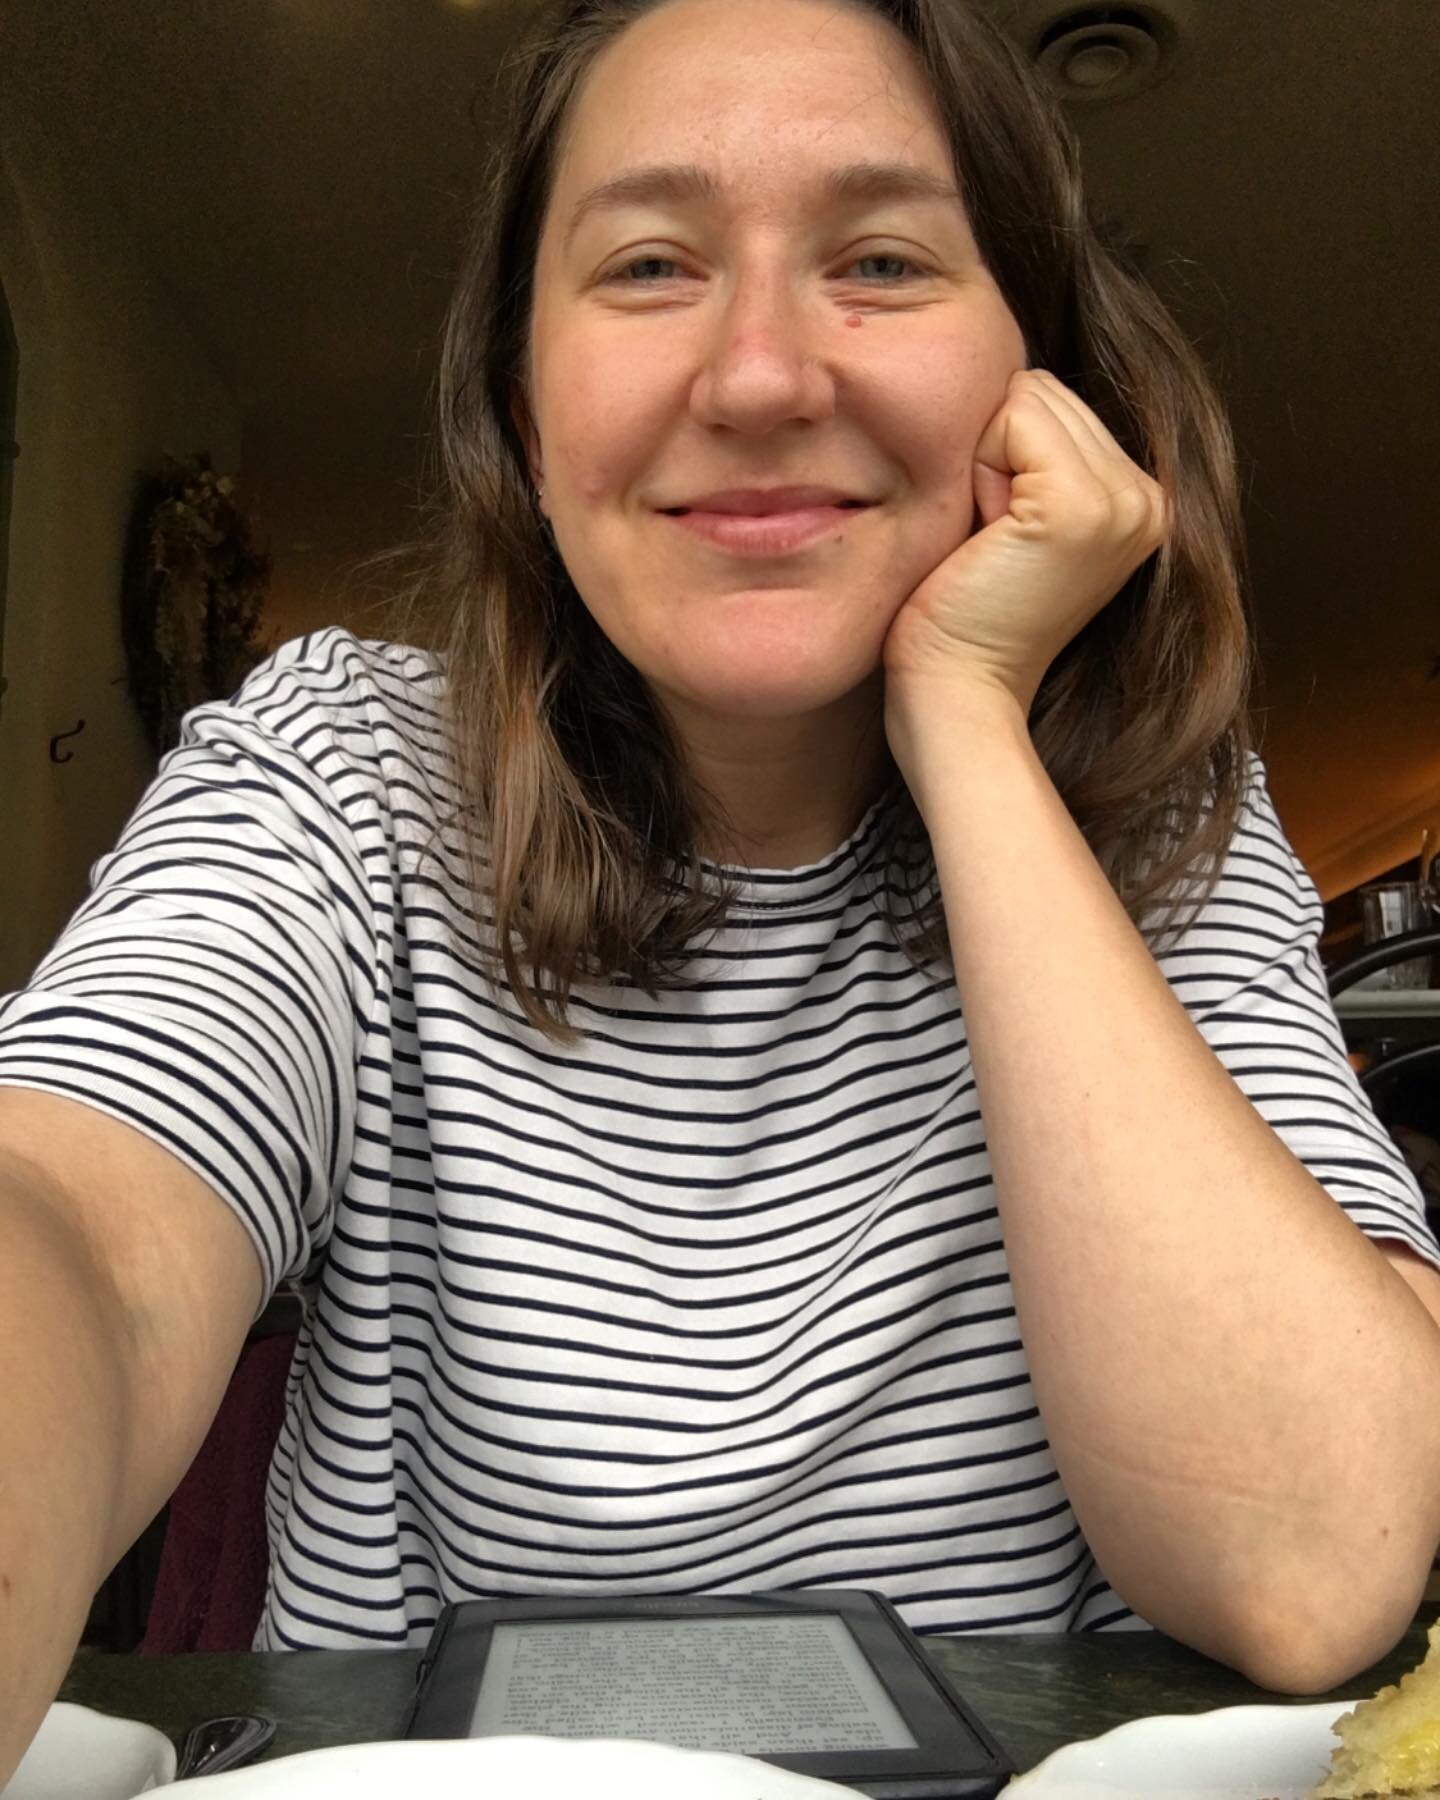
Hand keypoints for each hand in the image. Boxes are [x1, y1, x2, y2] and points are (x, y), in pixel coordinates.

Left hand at [882, 368, 1168, 728]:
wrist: (958, 694)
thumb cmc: (962, 618)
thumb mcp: (1018, 523)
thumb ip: (1037, 459)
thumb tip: (1010, 381)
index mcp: (1141, 503)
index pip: (1053, 402)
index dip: (1002, 458)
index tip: (999, 541)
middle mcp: (1148, 499)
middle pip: (1042, 392)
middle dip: (996, 454)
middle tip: (990, 544)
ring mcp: (1122, 501)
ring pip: (1026, 399)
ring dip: (984, 464)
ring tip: (989, 543)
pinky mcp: (1080, 505)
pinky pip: (1010, 419)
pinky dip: (977, 474)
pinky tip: (983, 540)